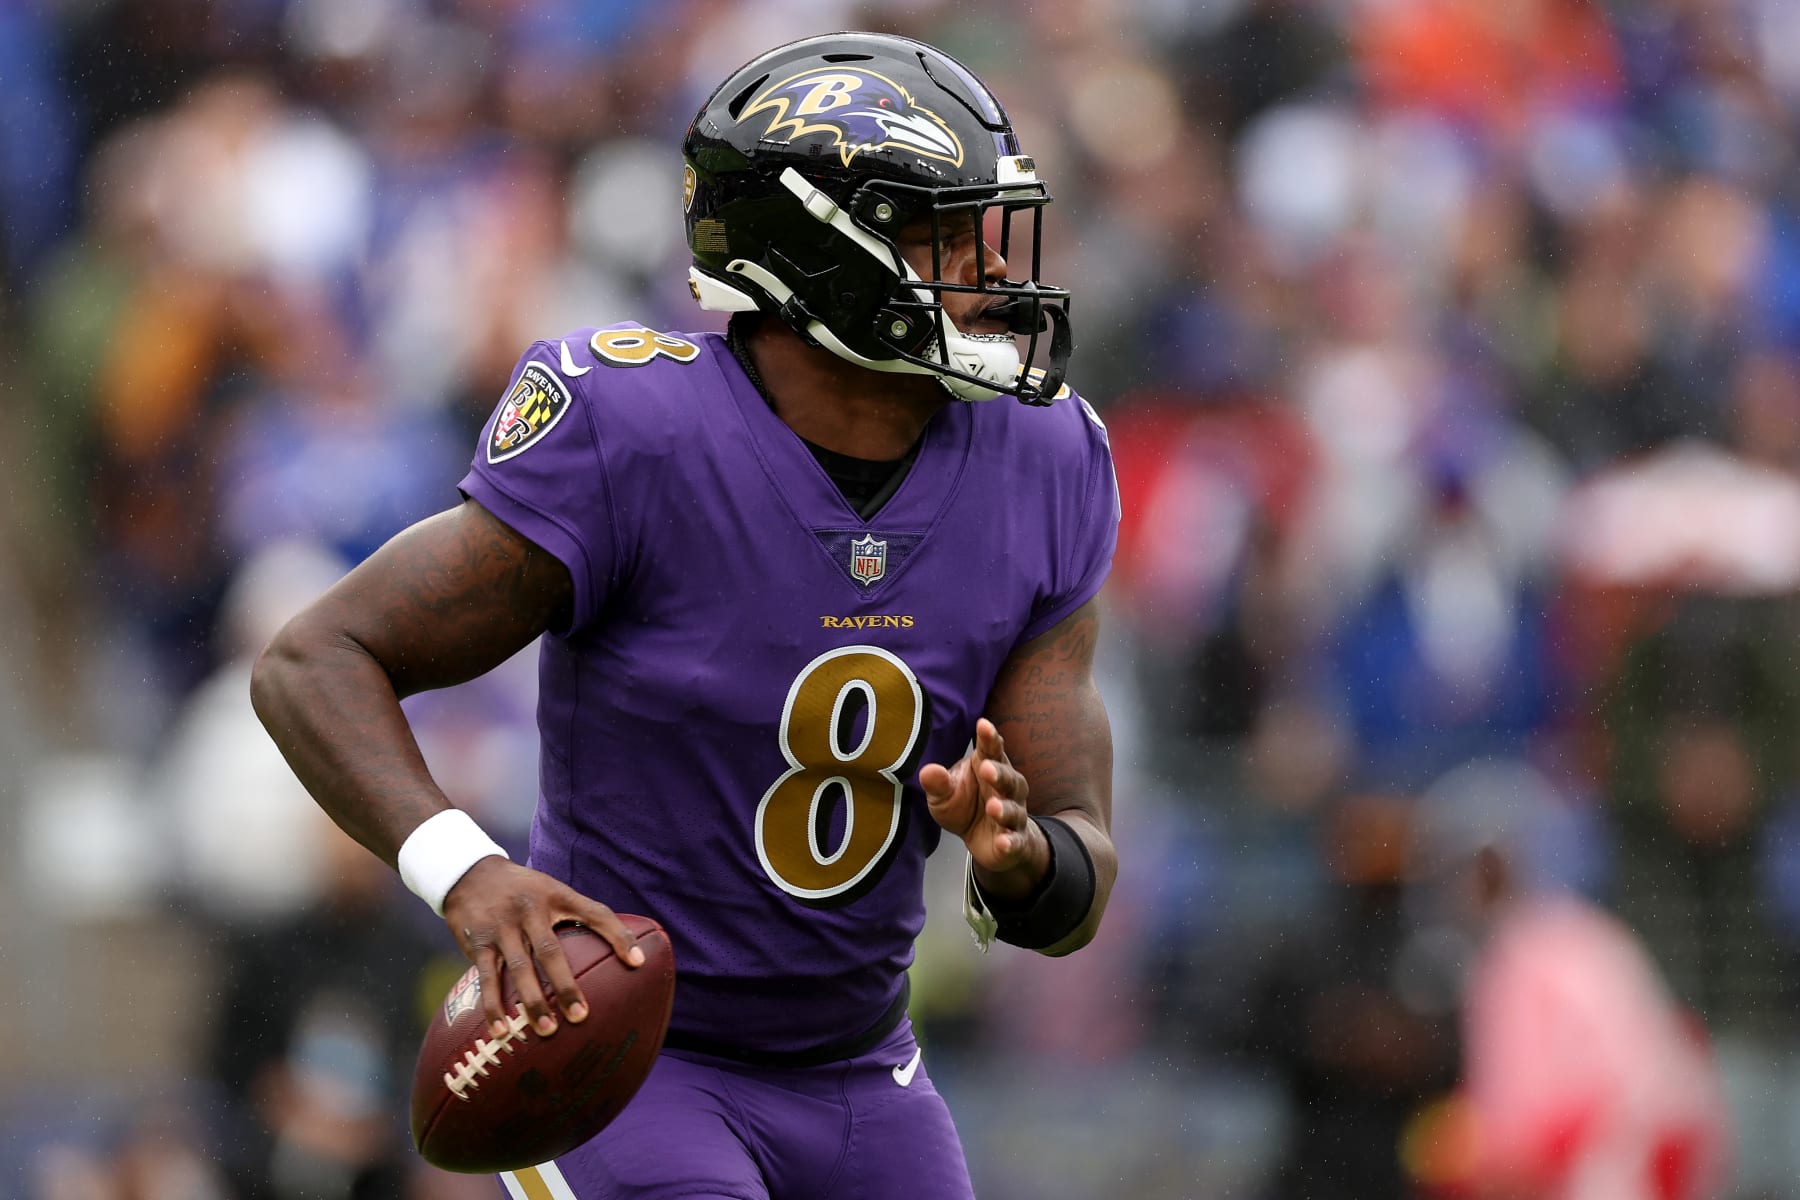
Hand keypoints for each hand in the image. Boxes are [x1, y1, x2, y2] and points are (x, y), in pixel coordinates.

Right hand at [443, 857, 643, 1040]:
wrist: (470, 873)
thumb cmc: (524, 890)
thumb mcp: (552, 891)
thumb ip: (580, 914)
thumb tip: (620, 946)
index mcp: (558, 896)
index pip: (595, 913)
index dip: (618, 936)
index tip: (638, 963)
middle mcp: (530, 909)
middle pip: (551, 951)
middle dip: (566, 986)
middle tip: (581, 1016)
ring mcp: (503, 926)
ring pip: (520, 968)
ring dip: (533, 1002)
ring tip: (547, 1031)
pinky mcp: (479, 942)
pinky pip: (488, 978)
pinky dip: (494, 1006)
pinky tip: (502, 1031)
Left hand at [920, 718, 1046, 897]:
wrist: (984, 840)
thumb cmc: (965, 807)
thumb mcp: (944, 795)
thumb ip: (938, 783)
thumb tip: (927, 771)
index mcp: (989, 767)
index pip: (991, 749)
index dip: (989, 737)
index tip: (983, 725)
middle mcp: (1007, 788)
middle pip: (1008, 778)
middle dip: (999, 773)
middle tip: (987, 769)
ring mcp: (1014, 815)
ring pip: (1014, 810)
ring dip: (1005, 808)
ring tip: (993, 807)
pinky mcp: (1015, 841)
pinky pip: (1016, 841)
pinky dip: (1011, 842)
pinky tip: (1004, 842)